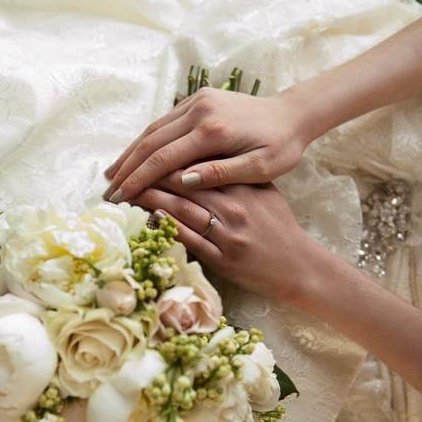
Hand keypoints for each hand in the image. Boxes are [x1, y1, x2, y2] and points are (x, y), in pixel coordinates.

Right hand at [103, 87, 312, 202]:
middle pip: (150, 142)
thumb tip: (182, 181)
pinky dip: (146, 140)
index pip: (164, 159)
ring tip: (112, 175)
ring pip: (153, 129)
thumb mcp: (260, 168)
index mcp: (213, 131)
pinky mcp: (198, 99)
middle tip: (106, 191)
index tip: (120, 198)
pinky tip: (134, 155)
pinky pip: (164, 122)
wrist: (293, 113)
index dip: (138, 180)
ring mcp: (197, 101)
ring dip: (130, 152)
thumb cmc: (281, 147)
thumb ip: (220, 174)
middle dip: (126, 168)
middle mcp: (199, 111)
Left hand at [130, 172, 331, 305]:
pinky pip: (190, 240)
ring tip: (125, 194)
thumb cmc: (278, 227)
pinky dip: (168, 228)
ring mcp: (227, 233)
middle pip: (182, 185)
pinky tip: (149, 220)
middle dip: (148, 178)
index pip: (196, 165)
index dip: (165, 159)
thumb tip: (201, 156)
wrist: (299, 265)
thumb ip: (234, 173)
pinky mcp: (224, 259)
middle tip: (122, 175)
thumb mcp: (263, 191)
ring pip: (181, 210)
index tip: (142, 156)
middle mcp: (233, 206)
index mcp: (242, 185)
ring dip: (149, 201)